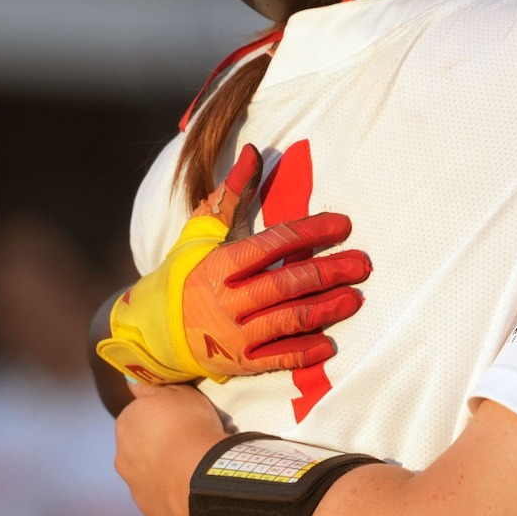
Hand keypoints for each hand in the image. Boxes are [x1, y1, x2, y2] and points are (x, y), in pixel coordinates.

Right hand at [97, 145, 371, 382]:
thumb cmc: (186, 272)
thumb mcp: (203, 230)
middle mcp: (226, 301)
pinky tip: (330, 343)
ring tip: (356, 298)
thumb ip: (233, 194)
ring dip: (326, 309)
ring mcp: (233, 336)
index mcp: (219, 264)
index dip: (311, 232)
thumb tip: (254, 152)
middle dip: (329, 272)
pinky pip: (278, 359)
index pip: (273, 243)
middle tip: (363, 264)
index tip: (344, 224)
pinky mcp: (239, 363)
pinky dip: (305, 352)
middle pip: (287, 284)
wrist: (153, 330)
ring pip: (288, 320)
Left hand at [113, 382, 227, 515]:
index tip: (181, 420)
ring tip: (195, 472)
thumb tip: (131, 381)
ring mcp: (136, 491)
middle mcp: (123, 459)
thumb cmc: (189, 425)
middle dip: (160, 450)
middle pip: (140, 451)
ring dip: (167, 476)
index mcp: (126, 426)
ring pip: (150, 481)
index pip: (138, 419)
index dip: (161, 419)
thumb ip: (151, 388)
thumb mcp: (176, 392)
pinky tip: (190, 499)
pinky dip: (174, 504)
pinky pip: (162, 508)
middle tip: (190, 446)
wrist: (198, 473)